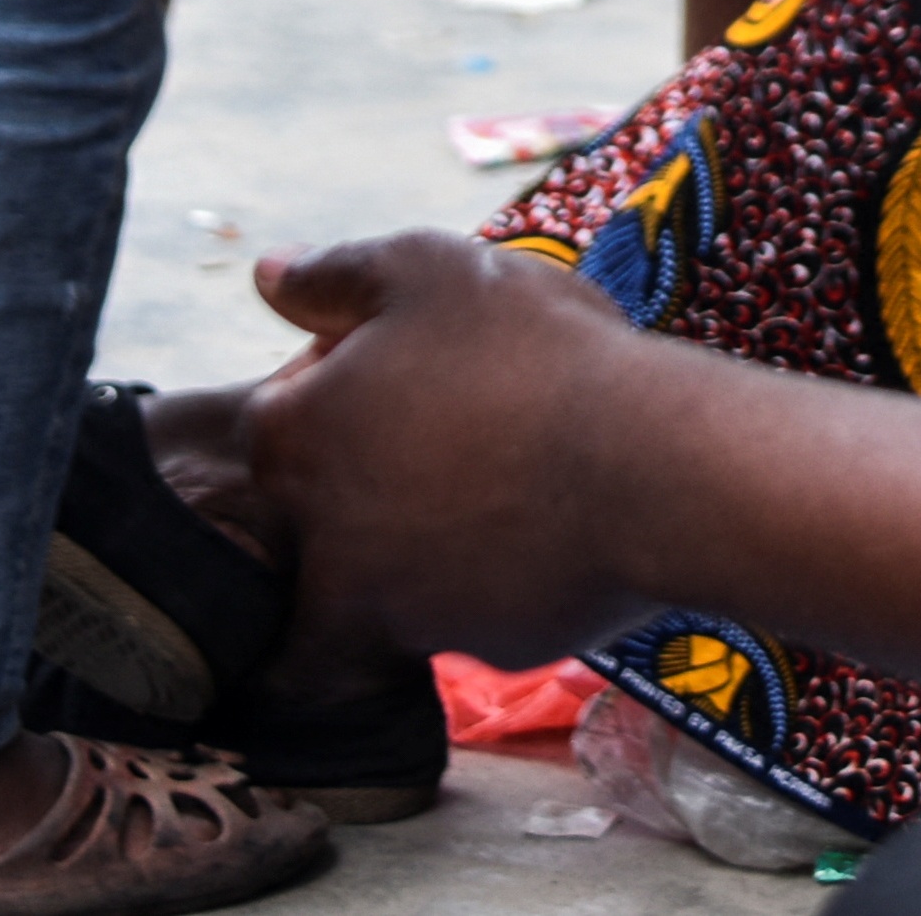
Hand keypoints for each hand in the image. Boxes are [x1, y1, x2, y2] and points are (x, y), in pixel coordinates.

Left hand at [243, 231, 649, 662]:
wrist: (653, 464)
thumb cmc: (530, 352)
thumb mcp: (425, 270)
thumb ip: (335, 274)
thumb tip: (267, 275)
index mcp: (295, 446)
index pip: (283, 419)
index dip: (341, 384)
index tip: (410, 365)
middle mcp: (323, 547)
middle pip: (329, 513)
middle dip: (378, 480)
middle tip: (461, 430)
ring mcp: (402, 611)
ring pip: (403, 573)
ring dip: (443, 534)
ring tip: (522, 473)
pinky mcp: (484, 651)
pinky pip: (484, 610)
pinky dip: (511, 575)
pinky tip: (562, 522)